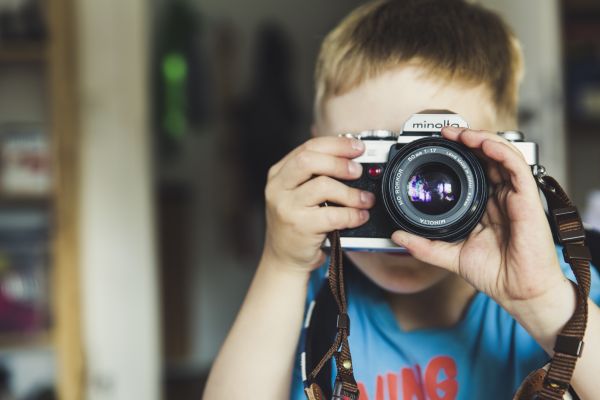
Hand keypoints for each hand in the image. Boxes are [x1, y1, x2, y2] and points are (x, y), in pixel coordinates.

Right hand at [263, 136, 374, 273]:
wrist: (284, 258)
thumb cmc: (297, 223)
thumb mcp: (298, 194)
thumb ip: (316, 175)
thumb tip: (352, 159)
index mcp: (279, 174)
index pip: (308, 148)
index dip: (336, 144)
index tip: (357, 147)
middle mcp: (278, 188)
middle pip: (309, 161)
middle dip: (339, 162)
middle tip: (358, 171)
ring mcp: (286, 207)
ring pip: (323, 186)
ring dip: (351, 192)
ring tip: (364, 199)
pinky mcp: (299, 227)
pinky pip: (333, 215)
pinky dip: (352, 214)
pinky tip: (360, 216)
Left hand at [391, 127, 566, 308]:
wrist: (518, 292)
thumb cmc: (495, 274)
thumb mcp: (450, 256)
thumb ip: (424, 245)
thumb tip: (397, 236)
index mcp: (486, 205)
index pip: (474, 169)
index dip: (459, 154)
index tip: (438, 145)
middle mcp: (501, 196)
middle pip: (487, 156)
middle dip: (467, 139)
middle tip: (445, 132)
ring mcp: (515, 195)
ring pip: (502, 154)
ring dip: (481, 138)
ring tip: (459, 133)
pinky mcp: (527, 198)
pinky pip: (516, 166)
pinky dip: (499, 150)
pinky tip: (483, 143)